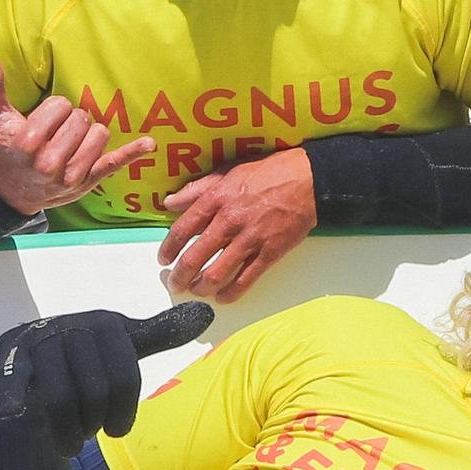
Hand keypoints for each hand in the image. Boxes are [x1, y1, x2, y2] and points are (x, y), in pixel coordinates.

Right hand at [0, 49, 155, 216]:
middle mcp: (50, 162)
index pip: (60, 105)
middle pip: (81, 118)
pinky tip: (149, 143)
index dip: (53, 110)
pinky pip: (114, 163)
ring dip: (87, 134)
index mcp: (28, 143)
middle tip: (53, 135)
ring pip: (99, 133)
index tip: (41, 122)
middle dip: (69, 121)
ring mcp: (72, 174)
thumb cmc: (6, 147)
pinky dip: (133, 153)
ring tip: (68, 144)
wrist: (13, 189)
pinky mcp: (89, 182)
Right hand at [0, 300, 215, 456]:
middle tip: (88, 432)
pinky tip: (15, 414)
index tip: (117, 429)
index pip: (126, 377)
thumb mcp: (122, 345)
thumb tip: (208, 312)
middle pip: (95, 393)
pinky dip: (14, 402)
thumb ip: (160, 334)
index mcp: (104, 323)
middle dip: (94, 423)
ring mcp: (37, 343)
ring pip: (60, 400)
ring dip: (67, 433)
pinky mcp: (5, 360)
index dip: (123, 413)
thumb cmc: (82, 360)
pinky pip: (14, 385)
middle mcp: (71, 326)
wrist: (22, 364)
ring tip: (70, 442)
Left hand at [156, 149, 317, 303]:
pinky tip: (222, 298)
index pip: (182, 229)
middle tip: (174, 283)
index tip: (162, 260)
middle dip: (180, 276)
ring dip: (201, 288)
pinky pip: (245, 280)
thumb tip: (170, 202)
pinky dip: (230, 293)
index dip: (168, 248)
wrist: (308, 180)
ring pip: (216, 274)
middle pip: (195, 257)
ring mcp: (250, 239)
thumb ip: (197, 189)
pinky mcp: (270, 253)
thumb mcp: (228, 171)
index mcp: (217, 199)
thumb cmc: (268, 173)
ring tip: (196, 291)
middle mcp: (229, 221)